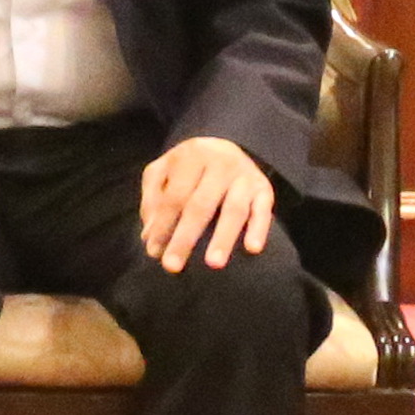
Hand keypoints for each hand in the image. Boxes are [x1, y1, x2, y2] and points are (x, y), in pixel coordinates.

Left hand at [137, 136, 277, 272]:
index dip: (163, 225)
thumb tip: (149, 235)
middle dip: (185, 237)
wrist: (225, 147)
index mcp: (191, 155)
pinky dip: (259, 229)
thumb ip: (153, 199)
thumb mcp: (163, 171)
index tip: (154, 252)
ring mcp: (245, 175)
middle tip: (172, 266)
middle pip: (200, 205)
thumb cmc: (188, 167)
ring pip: (234, 209)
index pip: (174, 196)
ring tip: (213, 263)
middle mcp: (220, 163)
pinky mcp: (264, 188)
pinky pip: (263, 210)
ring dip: (223, 238)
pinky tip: (252, 249)